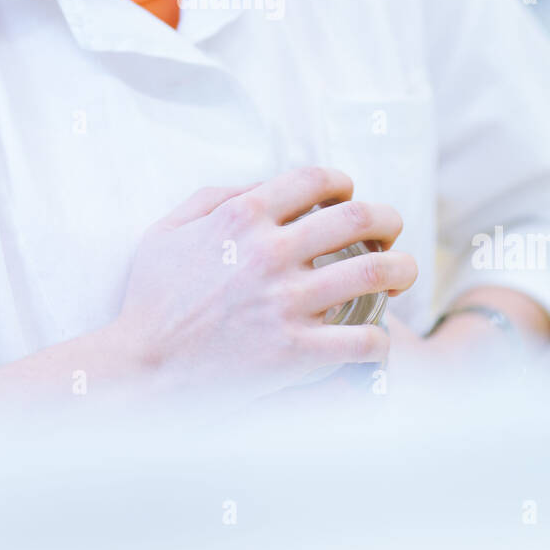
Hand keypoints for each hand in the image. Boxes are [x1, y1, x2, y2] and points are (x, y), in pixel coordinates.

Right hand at [115, 165, 417, 401]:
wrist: (143, 370)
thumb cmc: (151, 301)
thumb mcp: (166, 231)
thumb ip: (212, 199)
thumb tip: (257, 185)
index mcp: (242, 217)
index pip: (315, 180)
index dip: (343, 183)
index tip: (349, 196)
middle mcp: (271, 252)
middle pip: (357, 218)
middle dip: (387, 219)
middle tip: (392, 231)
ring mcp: (287, 302)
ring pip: (374, 273)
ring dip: (402, 270)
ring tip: (406, 275)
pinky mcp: (297, 351)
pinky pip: (363, 340)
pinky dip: (380, 339)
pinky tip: (376, 339)